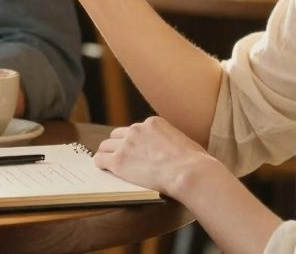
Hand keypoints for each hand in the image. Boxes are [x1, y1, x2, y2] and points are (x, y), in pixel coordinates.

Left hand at [93, 116, 217, 197]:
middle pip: (117, 135)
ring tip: (109, 165)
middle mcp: (137, 129)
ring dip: (107, 155)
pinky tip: (104, 170)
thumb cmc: (194, 163)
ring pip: (105, 146)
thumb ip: (171, 142)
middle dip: (118, 146)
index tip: (135, 152)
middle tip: (120, 158)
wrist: (189, 172)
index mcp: (153, 123)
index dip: (134, 143)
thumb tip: (173, 150)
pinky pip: (100, 160)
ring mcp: (126, 144)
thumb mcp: (184, 142)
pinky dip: (101, 165)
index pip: (135, 130)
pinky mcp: (119, 161)